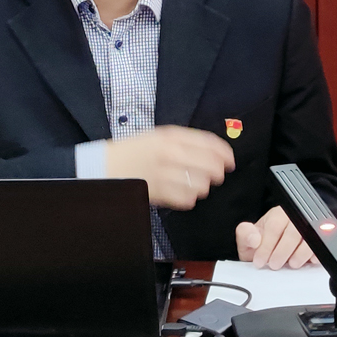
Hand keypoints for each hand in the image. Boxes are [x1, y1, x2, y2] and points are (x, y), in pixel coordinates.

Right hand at [103, 125, 234, 208]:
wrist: (106, 166)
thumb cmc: (133, 152)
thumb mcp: (159, 136)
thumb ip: (186, 141)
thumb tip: (216, 152)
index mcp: (171, 137)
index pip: (210, 144)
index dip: (224, 153)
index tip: (230, 160)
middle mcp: (171, 154)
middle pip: (211, 166)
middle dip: (216, 172)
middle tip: (215, 175)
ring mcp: (166, 174)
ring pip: (202, 185)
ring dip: (201, 186)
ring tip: (191, 183)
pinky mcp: (160, 193)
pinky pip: (187, 200)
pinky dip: (188, 198)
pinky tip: (180, 192)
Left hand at [235, 206, 316, 268]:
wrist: (278, 245)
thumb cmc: (266, 240)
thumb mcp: (250, 238)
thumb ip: (246, 235)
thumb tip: (253, 239)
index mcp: (278, 215)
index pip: (274, 226)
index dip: (267, 245)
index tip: (260, 260)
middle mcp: (295, 219)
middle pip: (293, 232)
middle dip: (282, 251)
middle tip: (274, 265)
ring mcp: (310, 229)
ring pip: (310, 238)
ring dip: (300, 254)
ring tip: (291, 264)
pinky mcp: (320, 240)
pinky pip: (322, 246)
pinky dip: (315, 255)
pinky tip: (307, 262)